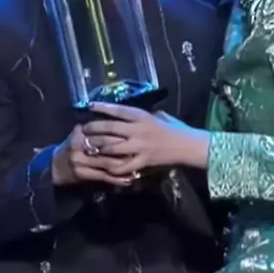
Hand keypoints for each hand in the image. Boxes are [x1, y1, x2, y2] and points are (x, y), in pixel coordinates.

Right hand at [51, 125, 135, 186]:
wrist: (55, 167)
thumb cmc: (72, 148)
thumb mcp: (80, 134)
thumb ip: (95, 128)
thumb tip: (118, 121)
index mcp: (81, 131)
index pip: (105, 131)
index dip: (122, 134)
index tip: (136, 136)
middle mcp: (80, 145)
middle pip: (108, 146)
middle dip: (126, 150)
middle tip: (142, 152)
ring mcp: (80, 160)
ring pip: (108, 163)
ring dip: (125, 166)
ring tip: (140, 167)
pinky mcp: (82, 174)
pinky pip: (104, 177)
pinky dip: (117, 179)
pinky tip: (128, 180)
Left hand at [83, 103, 209, 173]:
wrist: (188, 146)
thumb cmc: (177, 129)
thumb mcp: (161, 116)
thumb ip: (146, 115)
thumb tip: (135, 115)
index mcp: (143, 117)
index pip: (119, 110)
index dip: (103, 108)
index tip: (90, 105)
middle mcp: (138, 130)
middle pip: (110, 129)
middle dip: (94, 129)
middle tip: (85, 129)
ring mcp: (139, 147)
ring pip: (111, 147)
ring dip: (98, 147)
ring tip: (88, 146)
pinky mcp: (142, 161)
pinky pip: (123, 165)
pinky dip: (112, 167)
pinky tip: (104, 166)